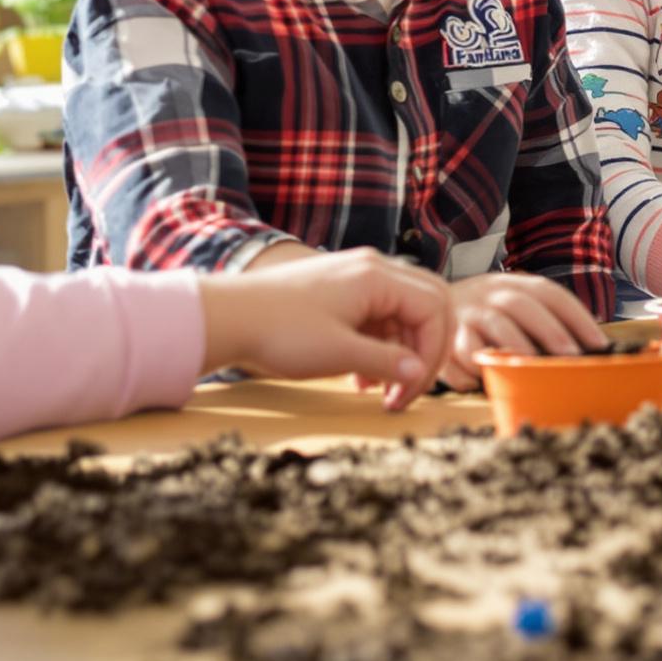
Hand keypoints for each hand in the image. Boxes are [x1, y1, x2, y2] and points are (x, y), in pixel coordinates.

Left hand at [197, 248, 452, 411]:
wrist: (226, 317)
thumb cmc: (278, 331)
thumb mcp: (338, 354)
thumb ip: (385, 363)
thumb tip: (419, 374)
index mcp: (378, 277)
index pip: (434, 308)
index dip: (432, 352)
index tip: (413, 388)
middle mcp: (373, 269)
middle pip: (427, 305)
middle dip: (425, 350)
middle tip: (411, 387)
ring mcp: (356, 278)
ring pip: (402, 314)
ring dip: (400, 353)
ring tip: (380, 391)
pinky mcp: (341, 291)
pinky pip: (378, 317)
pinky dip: (379, 346)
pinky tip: (361, 377)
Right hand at [438, 271, 608, 388]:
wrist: (429, 304)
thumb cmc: (486, 312)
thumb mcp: (513, 302)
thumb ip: (545, 317)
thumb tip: (592, 347)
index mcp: (513, 283)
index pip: (549, 293)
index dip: (576, 316)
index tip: (599, 343)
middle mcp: (490, 294)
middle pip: (522, 305)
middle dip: (549, 330)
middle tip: (570, 356)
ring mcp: (467, 313)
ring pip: (492, 324)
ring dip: (515, 346)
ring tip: (534, 367)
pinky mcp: (445, 337)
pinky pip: (461, 353)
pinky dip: (475, 369)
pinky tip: (489, 381)